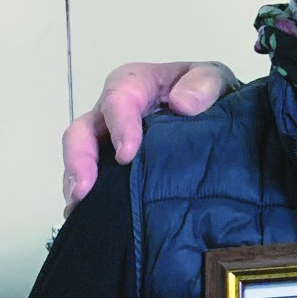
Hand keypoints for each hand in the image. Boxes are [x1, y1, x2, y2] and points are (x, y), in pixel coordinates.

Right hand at [61, 61, 239, 214]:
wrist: (219, 115)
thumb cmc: (208, 93)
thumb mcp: (214, 79)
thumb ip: (204, 84)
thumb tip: (182, 104)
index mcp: (136, 85)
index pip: (118, 98)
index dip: (119, 125)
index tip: (127, 155)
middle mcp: (114, 114)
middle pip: (83, 132)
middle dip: (79, 160)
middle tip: (84, 190)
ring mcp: (109, 142)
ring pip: (82, 159)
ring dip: (77, 183)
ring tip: (79, 209)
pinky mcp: (115, 168)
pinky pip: (95, 181)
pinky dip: (90, 199)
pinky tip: (87, 218)